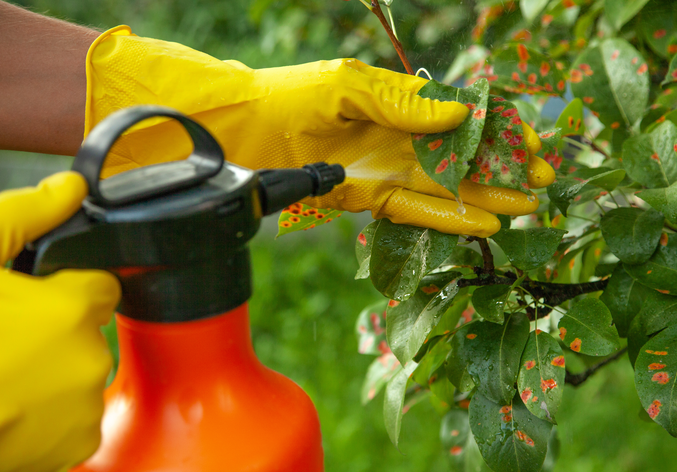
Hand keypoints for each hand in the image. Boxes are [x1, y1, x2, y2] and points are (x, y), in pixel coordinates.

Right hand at [0, 173, 120, 471]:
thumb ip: (21, 215)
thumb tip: (68, 188)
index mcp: (70, 310)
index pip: (101, 286)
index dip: (70, 288)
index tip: (42, 298)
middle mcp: (89, 360)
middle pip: (89, 330)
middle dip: (57, 330)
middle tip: (8, 340)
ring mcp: (84, 407)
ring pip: (82, 373)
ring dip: (54, 372)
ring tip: (3, 376)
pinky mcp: (76, 446)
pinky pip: (77, 416)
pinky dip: (53, 413)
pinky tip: (12, 406)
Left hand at [86, 26, 554, 236]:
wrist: (250, 129)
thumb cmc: (296, 94)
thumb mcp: (351, 86)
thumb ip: (403, 102)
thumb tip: (459, 113)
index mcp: (400, 105)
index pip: (460, 119)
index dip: (495, 131)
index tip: (529, 142)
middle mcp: (399, 139)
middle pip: (461, 157)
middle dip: (502, 169)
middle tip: (542, 181)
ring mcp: (386, 169)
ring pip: (446, 187)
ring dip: (486, 197)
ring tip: (526, 208)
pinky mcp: (369, 197)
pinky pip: (415, 209)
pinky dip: (448, 217)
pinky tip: (483, 223)